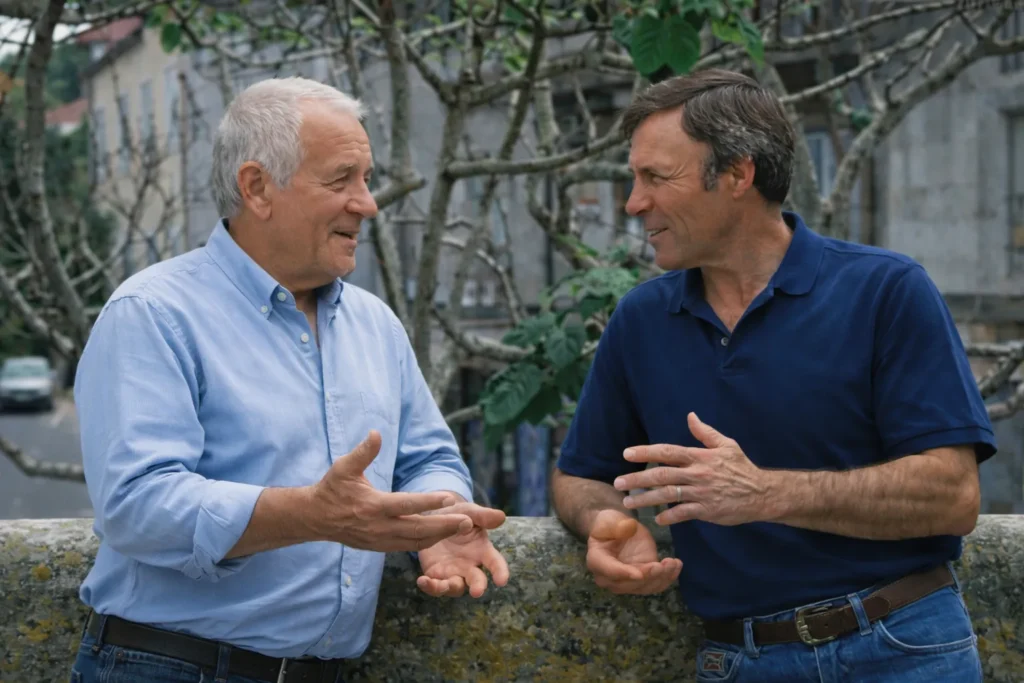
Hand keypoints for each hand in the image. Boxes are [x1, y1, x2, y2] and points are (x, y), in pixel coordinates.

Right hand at [308, 430, 474, 551]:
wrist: (315, 518)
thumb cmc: (332, 489)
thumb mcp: (344, 468)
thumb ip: (363, 452)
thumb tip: (376, 433)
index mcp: (372, 506)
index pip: (405, 505)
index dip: (428, 501)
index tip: (449, 498)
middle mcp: (379, 527)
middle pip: (417, 529)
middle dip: (444, 526)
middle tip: (467, 520)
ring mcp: (380, 540)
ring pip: (416, 542)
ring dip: (439, 535)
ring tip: (461, 527)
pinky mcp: (379, 547)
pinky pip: (408, 546)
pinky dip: (426, 541)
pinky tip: (441, 534)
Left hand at [416, 503, 509, 597]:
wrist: (434, 518)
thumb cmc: (457, 515)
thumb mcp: (469, 512)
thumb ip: (483, 515)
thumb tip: (501, 516)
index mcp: (482, 550)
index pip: (495, 563)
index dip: (500, 572)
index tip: (502, 581)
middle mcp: (469, 565)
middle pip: (476, 580)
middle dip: (477, 586)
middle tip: (476, 591)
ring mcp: (453, 572)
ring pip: (455, 587)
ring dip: (449, 587)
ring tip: (440, 584)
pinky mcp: (436, 575)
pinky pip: (434, 586)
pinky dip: (429, 586)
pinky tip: (422, 580)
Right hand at [585, 509, 681, 594]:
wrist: (617, 529)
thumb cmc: (609, 523)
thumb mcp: (608, 520)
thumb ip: (615, 526)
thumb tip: (626, 530)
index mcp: (596, 561)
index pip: (609, 570)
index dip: (624, 573)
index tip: (639, 573)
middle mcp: (609, 577)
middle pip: (629, 584)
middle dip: (648, 576)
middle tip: (662, 565)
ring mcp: (627, 581)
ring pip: (644, 587)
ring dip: (661, 578)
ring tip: (674, 563)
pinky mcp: (643, 579)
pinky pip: (655, 584)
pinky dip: (668, 578)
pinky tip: (677, 566)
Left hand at [613, 412, 769, 525]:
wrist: (762, 493)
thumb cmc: (741, 468)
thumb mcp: (726, 445)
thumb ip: (705, 433)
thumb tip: (690, 416)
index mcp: (699, 457)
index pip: (668, 452)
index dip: (646, 452)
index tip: (626, 453)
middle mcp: (698, 474)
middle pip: (662, 474)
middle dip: (637, 478)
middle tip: (618, 482)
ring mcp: (702, 493)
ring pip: (668, 495)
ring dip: (646, 499)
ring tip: (628, 502)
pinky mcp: (707, 510)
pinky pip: (684, 513)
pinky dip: (670, 517)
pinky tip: (657, 519)